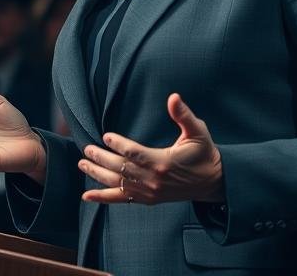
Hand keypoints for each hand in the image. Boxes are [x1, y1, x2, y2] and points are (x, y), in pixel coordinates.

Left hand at [78, 93, 222, 204]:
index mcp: (163, 162)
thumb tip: (173, 97)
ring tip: (82, 163)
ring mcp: (149, 192)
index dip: (119, 145)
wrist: (213, 182)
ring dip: (97, 174)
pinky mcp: (148, 199)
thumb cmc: (204, 154)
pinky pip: (121, 200)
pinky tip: (87, 195)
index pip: (135, 153)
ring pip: (117, 184)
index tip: (106, 136)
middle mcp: (153, 180)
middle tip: (87, 148)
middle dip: (101, 158)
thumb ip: (183, 115)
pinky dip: (103, 198)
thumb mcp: (198, 131)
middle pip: (121, 169)